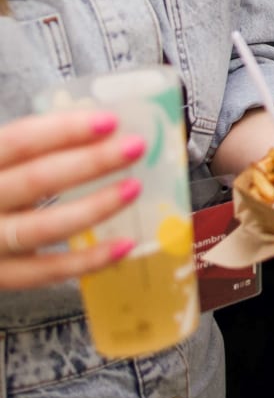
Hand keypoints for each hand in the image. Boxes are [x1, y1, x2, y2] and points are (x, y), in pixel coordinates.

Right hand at [0, 110, 146, 291]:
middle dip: (90, 162)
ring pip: (44, 227)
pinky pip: (48, 271)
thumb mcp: (7, 162)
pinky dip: (89, 259)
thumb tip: (109, 132)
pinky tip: (125, 244)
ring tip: (134, 188)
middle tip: (136, 147)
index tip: (110, 121)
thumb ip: (41, 148)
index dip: (64, 130)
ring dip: (95, 206)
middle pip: (36, 180)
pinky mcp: (3, 276)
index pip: (19, 141)